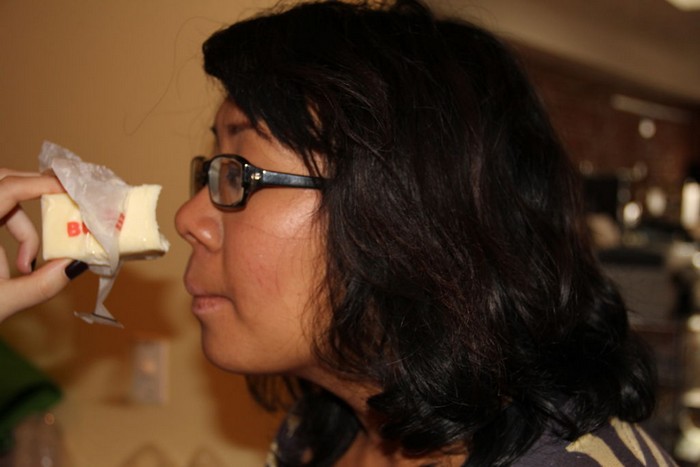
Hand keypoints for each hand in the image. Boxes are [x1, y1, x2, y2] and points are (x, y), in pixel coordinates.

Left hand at [0, 169, 86, 321]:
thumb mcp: (0, 302)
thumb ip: (40, 285)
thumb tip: (75, 265)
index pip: (7, 188)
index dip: (40, 183)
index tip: (71, 189)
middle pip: (3, 182)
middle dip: (34, 191)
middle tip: (62, 206)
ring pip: (1, 202)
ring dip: (23, 227)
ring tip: (28, 263)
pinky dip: (10, 236)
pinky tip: (16, 265)